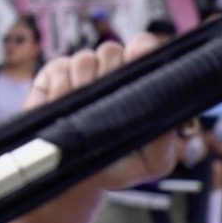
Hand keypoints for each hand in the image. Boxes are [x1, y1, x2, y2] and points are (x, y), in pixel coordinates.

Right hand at [24, 34, 175, 190]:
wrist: (71, 175)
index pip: (143, 47)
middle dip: (107, 74)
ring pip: (84, 59)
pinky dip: (58, 91)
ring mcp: (81, 71)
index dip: (140, 49)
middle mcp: (110, 71)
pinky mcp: (53, 74)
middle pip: (111, 50)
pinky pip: (59, 69)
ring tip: (79, 115)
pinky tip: (59, 109)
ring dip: (81, 87)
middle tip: (101, 104)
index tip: (135, 58)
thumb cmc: (115, 166)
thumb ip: (165, 144)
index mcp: (137, 83)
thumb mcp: (150, 163)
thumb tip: (168, 121)